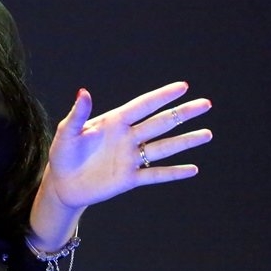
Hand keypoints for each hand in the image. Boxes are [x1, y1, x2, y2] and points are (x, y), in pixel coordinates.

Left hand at [45, 82, 211, 209]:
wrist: (63, 184)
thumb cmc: (63, 154)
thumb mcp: (66, 132)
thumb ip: (77, 114)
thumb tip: (83, 92)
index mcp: (114, 122)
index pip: (142, 106)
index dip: (162, 96)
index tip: (183, 86)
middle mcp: (127, 138)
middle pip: (160, 123)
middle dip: (182, 113)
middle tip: (205, 104)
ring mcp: (131, 158)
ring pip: (164, 147)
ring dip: (185, 141)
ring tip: (207, 134)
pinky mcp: (130, 179)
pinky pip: (156, 175)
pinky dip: (174, 173)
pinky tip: (192, 169)